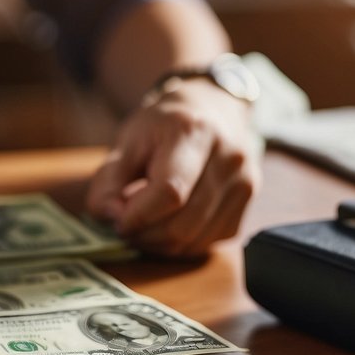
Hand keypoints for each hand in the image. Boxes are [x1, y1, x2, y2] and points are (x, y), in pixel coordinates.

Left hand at [85, 78, 260, 256]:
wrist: (213, 110)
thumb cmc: (165, 126)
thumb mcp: (128, 140)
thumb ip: (110, 179)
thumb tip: (109, 215)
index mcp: (195, 132)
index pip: (169, 193)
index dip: (137, 216)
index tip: (116, 217)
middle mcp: (229, 159)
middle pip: (182, 224)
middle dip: (143, 234)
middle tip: (124, 225)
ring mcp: (244, 185)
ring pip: (193, 241)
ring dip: (158, 243)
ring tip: (142, 224)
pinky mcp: (246, 207)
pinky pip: (207, 244)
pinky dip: (179, 244)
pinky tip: (166, 224)